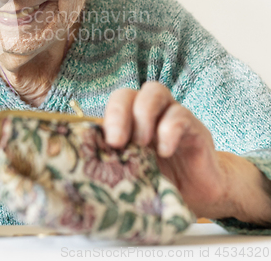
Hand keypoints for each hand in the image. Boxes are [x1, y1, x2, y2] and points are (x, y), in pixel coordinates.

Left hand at [103, 81, 230, 218]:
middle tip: (116, 141)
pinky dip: (170, 130)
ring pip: (155, 91)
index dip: (105, 117)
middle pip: (128, 93)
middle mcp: (148, 112)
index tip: (104, 143)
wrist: (199, 195)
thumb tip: (87, 159)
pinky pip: (181, 115)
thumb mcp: (132, 172)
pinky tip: (165, 151)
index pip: (109, 105)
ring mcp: (171, 115)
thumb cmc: (160, 181)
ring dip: (143, 114)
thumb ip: (113, 161)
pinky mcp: (195, 128)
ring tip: (141, 144)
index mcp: (128, 121)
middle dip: (118, 112)